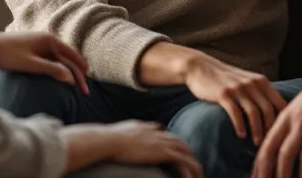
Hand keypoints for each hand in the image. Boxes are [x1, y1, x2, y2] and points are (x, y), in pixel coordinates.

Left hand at [0, 31, 89, 93]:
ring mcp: (39, 44)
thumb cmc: (7, 55)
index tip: (87, 87)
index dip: (81, 72)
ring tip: (75, 88)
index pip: (72, 56)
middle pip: (67, 58)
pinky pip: (50, 61)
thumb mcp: (31, 64)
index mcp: (49, 39)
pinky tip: (58, 80)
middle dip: (77, 74)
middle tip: (83, 92)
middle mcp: (46, 39)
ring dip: (68, 73)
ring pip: (59, 60)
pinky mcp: (32, 50)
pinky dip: (58, 70)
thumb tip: (71, 78)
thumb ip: (51, 70)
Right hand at [62, 121, 201, 177]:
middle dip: (186, 152)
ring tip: (198, 176)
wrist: (106, 140)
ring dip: (193, 164)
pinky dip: (190, 170)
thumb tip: (104, 142)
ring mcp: (161, 141)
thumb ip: (115, 138)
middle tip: (191, 165)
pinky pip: (183, 162)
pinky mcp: (163, 152)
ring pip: (185, 151)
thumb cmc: (103, 141)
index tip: (173, 148)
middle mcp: (155, 132)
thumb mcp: (110, 136)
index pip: (162, 132)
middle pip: (178, 141)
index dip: (169, 141)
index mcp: (144, 128)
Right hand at [183, 54, 287, 146]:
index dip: (283, 121)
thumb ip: (261, 93)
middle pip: (268, 110)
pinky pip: (235, 112)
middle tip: (269, 144)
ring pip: (253, 113)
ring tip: (256, 143)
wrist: (201, 67)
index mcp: (261, 81)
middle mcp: (252, 83)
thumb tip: (276, 114)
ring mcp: (238, 88)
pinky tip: (240, 135)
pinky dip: (240, 126)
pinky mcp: (223, 94)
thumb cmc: (226, 78)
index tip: (281, 135)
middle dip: (270, 130)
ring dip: (257, 131)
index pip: (279, 103)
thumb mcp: (248, 81)